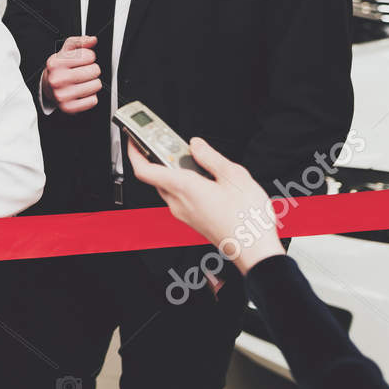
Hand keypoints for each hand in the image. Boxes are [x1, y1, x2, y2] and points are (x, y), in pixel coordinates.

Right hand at [42, 35, 101, 113]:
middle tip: (83, 72)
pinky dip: (90, 96)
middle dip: (92, 70)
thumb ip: (80, 42)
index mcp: (55, 63)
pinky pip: (93, 100)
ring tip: (83, 82)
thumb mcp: (66, 51)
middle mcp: (57, 79)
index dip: (89, 57)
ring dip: (93, 83)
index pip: (89, 56)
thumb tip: (92, 40)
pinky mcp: (69, 108)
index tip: (82, 61)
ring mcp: (62, 95)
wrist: (47, 87)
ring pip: (96, 85)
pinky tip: (82, 92)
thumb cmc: (59, 68)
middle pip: (95, 70)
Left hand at [126, 139, 284, 273]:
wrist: (255, 250)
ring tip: (192, 157)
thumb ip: (211, 157)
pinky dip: (183, 183)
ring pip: (168, 186)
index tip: (134, 138)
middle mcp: (179, 203)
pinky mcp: (192, 220)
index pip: (144, 170)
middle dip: (159, 157)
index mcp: (184, 188)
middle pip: (156, 176)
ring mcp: (184, 214)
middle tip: (170, 142)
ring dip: (174, 170)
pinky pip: (179, 197)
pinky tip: (202, 178)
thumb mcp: (235, 176)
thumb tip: (196, 145)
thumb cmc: (247, 220)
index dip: (135, 151)